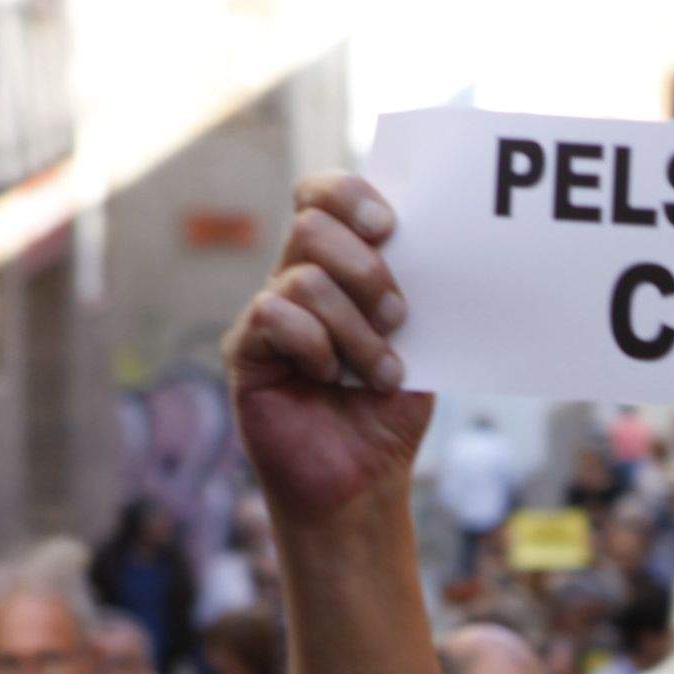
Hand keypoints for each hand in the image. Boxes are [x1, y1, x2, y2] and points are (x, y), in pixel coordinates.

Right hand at [224, 172, 436, 522]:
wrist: (365, 478)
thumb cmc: (391, 408)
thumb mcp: (419, 341)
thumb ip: (414, 291)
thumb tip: (430, 244)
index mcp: (338, 265)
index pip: (323, 196)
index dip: (350, 195)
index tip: (392, 227)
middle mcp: (296, 279)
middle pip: (310, 223)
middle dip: (365, 266)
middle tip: (397, 315)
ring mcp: (267, 314)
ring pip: (303, 279)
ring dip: (355, 328)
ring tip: (381, 372)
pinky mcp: (244, 351)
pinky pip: (273, 317)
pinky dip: (315, 347)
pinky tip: (330, 378)